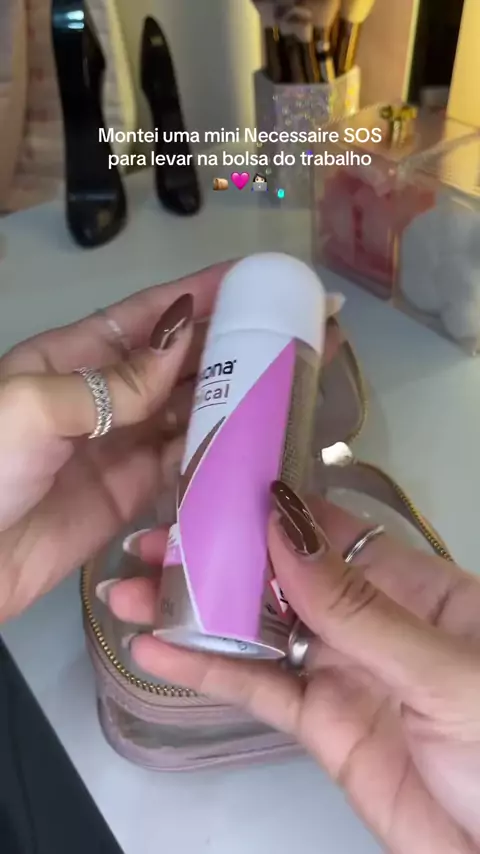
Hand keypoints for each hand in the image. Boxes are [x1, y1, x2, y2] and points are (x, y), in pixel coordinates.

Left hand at [0, 262, 342, 621]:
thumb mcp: (35, 406)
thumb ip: (110, 381)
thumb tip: (181, 344)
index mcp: (71, 358)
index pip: (147, 315)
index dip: (199, 294)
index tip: (254, 279)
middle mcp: (101, 396)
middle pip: (175, 361)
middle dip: (229, 344)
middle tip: (291, 334)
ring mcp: (118, 446)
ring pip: (186, 411)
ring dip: (232, 396)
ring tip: (288, 380)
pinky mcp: (130, 494)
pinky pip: (181, 464)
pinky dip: (216, 452)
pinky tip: (254, 439)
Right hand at [108, 486, 479, 853]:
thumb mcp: (442, 670)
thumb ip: (360, 608)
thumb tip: (283, 529)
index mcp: (414, 588)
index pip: (333, 533)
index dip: (273, 509)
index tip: (210, 490)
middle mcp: (371, 621)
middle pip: (283, 577)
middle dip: (217, 558)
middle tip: (149, 541)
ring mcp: (341, 672)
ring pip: (259, 631)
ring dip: (194, 612)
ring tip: (129, 591)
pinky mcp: (320, 726)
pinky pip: (258, 690)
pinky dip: (205, 672)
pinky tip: (155, 653)